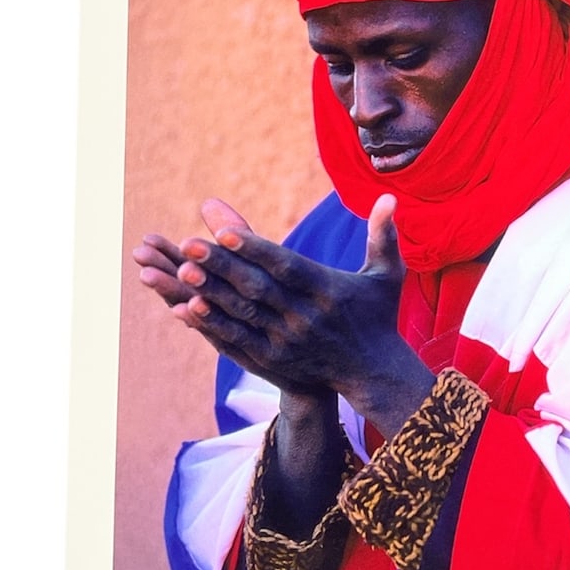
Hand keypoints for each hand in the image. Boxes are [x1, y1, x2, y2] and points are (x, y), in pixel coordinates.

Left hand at [175, 194, 433, 436]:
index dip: (256, 249)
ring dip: (209, 292)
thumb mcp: (387, 274)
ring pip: (242, 313)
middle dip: (221, 265)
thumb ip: (384, 234)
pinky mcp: (274, 360)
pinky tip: (185, 308)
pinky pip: (237, 340)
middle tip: (187, 242)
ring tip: (179, 269)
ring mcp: (288, 341)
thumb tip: (390, 197)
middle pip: (257, 288)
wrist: (373, 372)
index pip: (287, 266)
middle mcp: (306, 317)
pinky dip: (212, 324)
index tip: (224, 231)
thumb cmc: (378, 315)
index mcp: (330, 290)